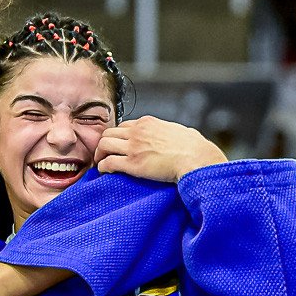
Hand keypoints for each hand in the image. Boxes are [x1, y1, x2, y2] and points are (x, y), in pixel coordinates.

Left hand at [94, 116, 225, 181]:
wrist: (196, 159)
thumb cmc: (195, 148)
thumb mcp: (181, 131)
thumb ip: (172, 132)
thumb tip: (180, 135)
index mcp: (148, 123)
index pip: (124, 126)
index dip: (118, 137)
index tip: (118, 146)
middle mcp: (138, 132)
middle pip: (109, 133)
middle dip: (103, 144)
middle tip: (103, 155)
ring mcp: (134, 147)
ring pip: (104, 145)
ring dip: (99, 154)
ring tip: (100, 163)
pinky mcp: (133, 164)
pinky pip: (108, 162)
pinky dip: (102, 167)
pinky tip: (104, 172)